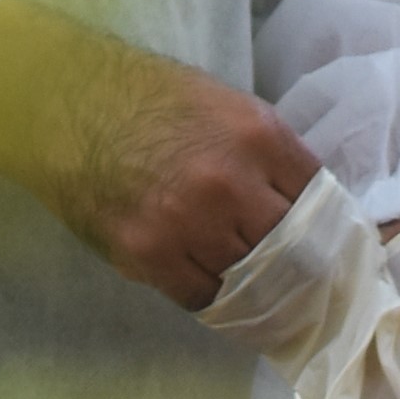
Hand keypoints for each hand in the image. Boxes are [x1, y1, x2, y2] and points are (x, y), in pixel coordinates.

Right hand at [0, 0, 313, 304]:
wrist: (68, 101)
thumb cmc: (147, 99)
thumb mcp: (226, 108)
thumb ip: (268, 158)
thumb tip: (306, 211)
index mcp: (260, 137)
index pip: (319, 203)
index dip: (326, 234)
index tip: (331, 254)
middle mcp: (231, 182)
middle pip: (291, 250)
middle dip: (298, 269)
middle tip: (305, 288)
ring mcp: (189, 222)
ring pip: (249, 279)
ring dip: (255, 289)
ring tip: (262, 296)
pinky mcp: (149, 254)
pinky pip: (202, 297)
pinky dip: (215, 299)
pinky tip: (218, 292)